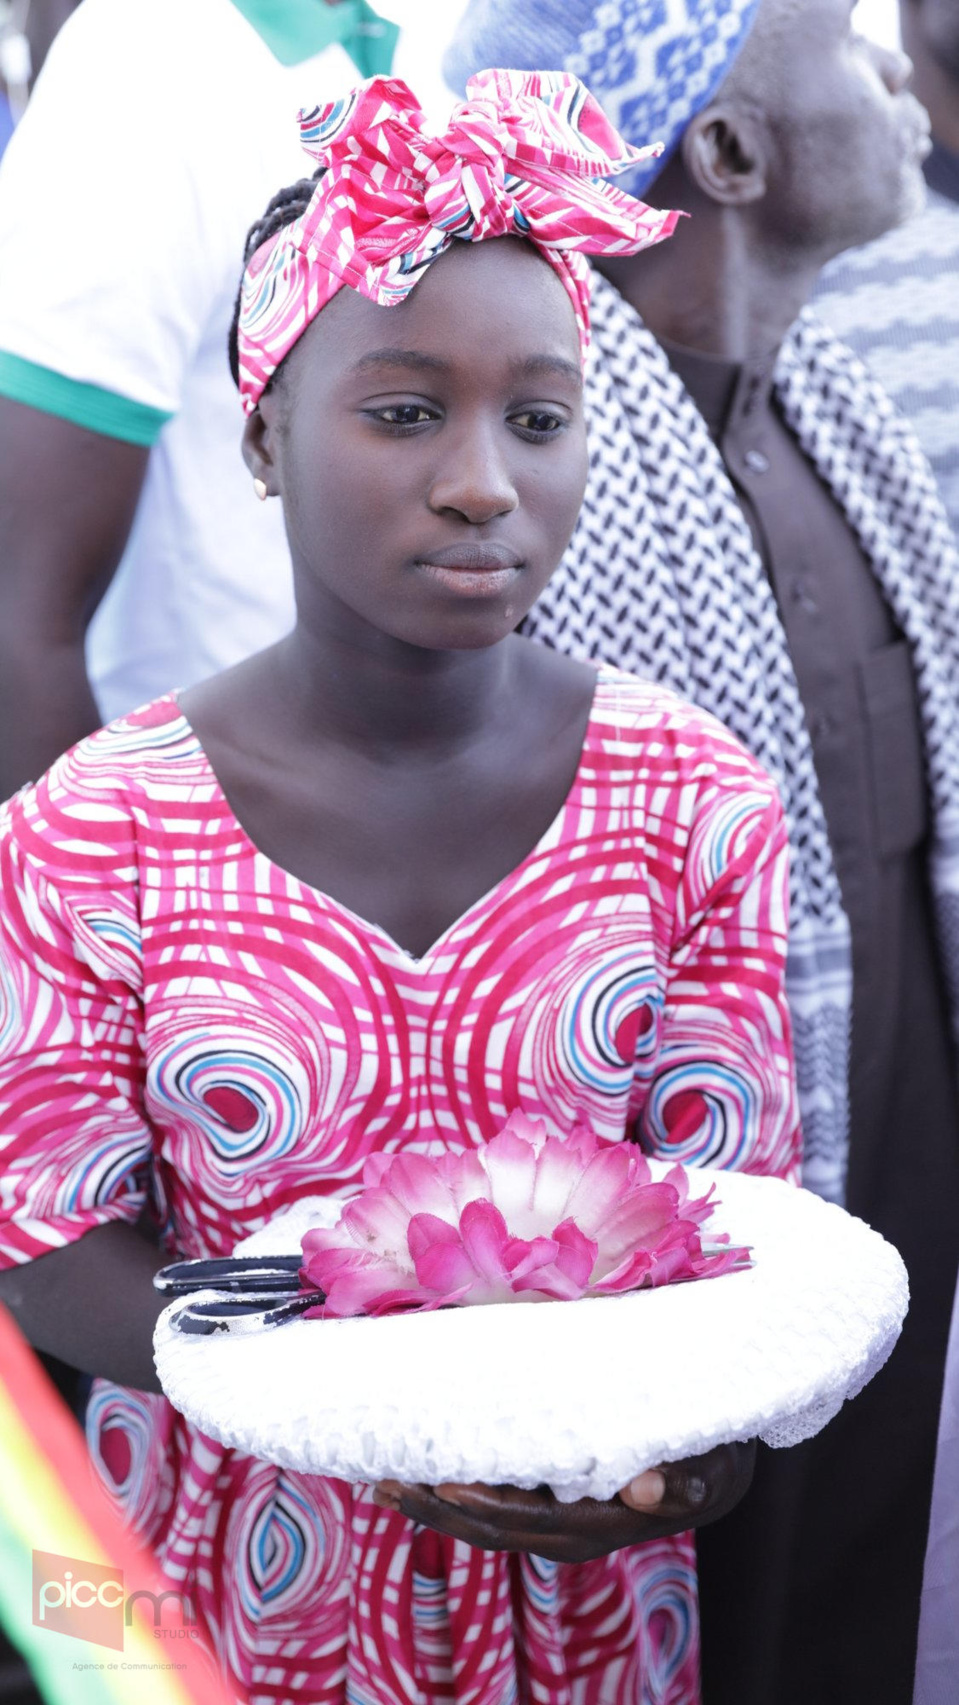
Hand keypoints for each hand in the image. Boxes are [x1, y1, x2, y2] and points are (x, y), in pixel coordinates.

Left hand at [372, 1439, 755, 1561]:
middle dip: (433, 1506)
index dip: (478, 1504)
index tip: (439, 1480)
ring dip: (429, 1502)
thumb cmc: (707, 1462)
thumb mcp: (707, 1468)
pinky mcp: (545, 1505)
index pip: (522, 1519)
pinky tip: (416, 1474)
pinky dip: (449, 1491)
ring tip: (380, 1480)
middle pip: (486, 1527)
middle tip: (381, 1480)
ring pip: (479, 1521)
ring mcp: (551, 1522)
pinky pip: (489, 1504)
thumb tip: (649, 1486)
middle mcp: (564, 1532)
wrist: (712, 1472)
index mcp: (593, 1524)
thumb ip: (682, 1481)